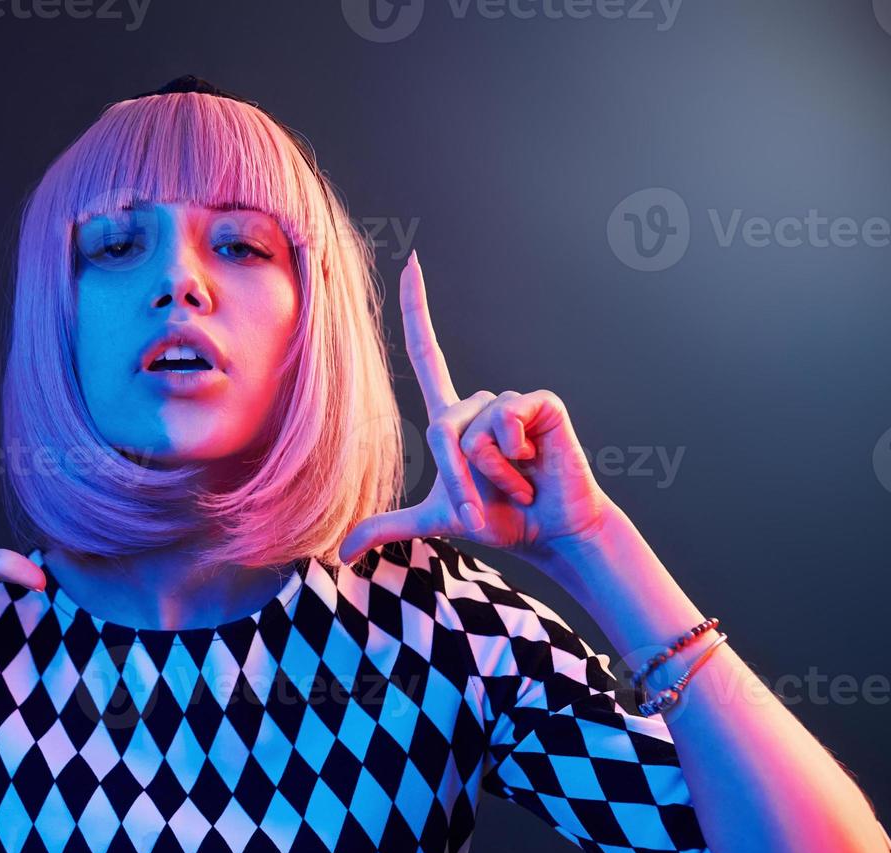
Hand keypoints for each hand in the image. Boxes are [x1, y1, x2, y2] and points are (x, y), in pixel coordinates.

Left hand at [339, 251, 613, 564]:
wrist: (549, 531)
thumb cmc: (500, 519)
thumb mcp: (436, 520)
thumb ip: (388, 527)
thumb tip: (342, 553)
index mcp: (454, 418)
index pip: (428, 352)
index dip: (418, 309)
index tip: (412, 261)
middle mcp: (480, 402)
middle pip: (442, 427)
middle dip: (460, 477)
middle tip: (487, 500)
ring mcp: (512, 401)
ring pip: (474, 429)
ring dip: (490, 471)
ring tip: (516, 481)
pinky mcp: (540, 403)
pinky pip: (507, 421)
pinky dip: (513, 454)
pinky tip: (534, 463)